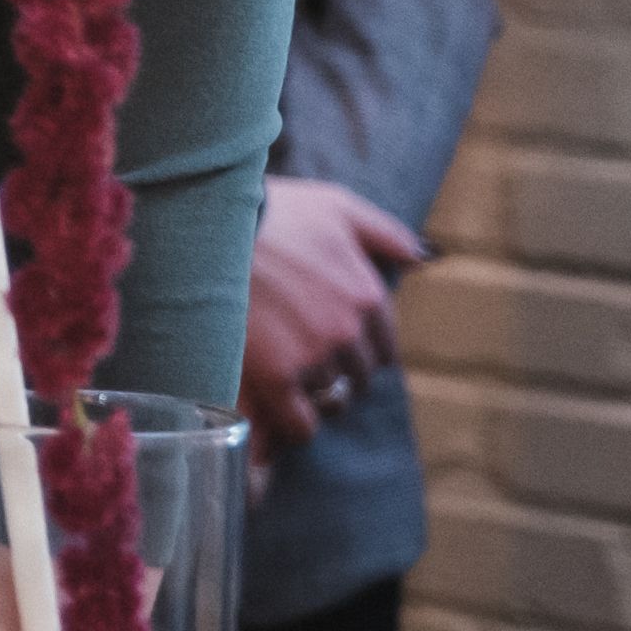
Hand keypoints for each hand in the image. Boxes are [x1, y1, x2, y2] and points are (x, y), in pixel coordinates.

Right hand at [241, 178, 422, 450]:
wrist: (208, 226)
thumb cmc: (271, 210)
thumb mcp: (337, 206)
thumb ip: (386, 233)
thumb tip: (422, 257)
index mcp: (369, 296)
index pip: (383, 348)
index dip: (359, 348)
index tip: (334, 343)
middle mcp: (348, 332)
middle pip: (358, 376)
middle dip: (337, 370)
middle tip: (304, 359)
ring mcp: (313, 356)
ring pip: (329, 397)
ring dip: (311, 392)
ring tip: (284, 379)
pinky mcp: (275, 375)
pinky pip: (299, 422)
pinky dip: (294, 424)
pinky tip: (281, 414)